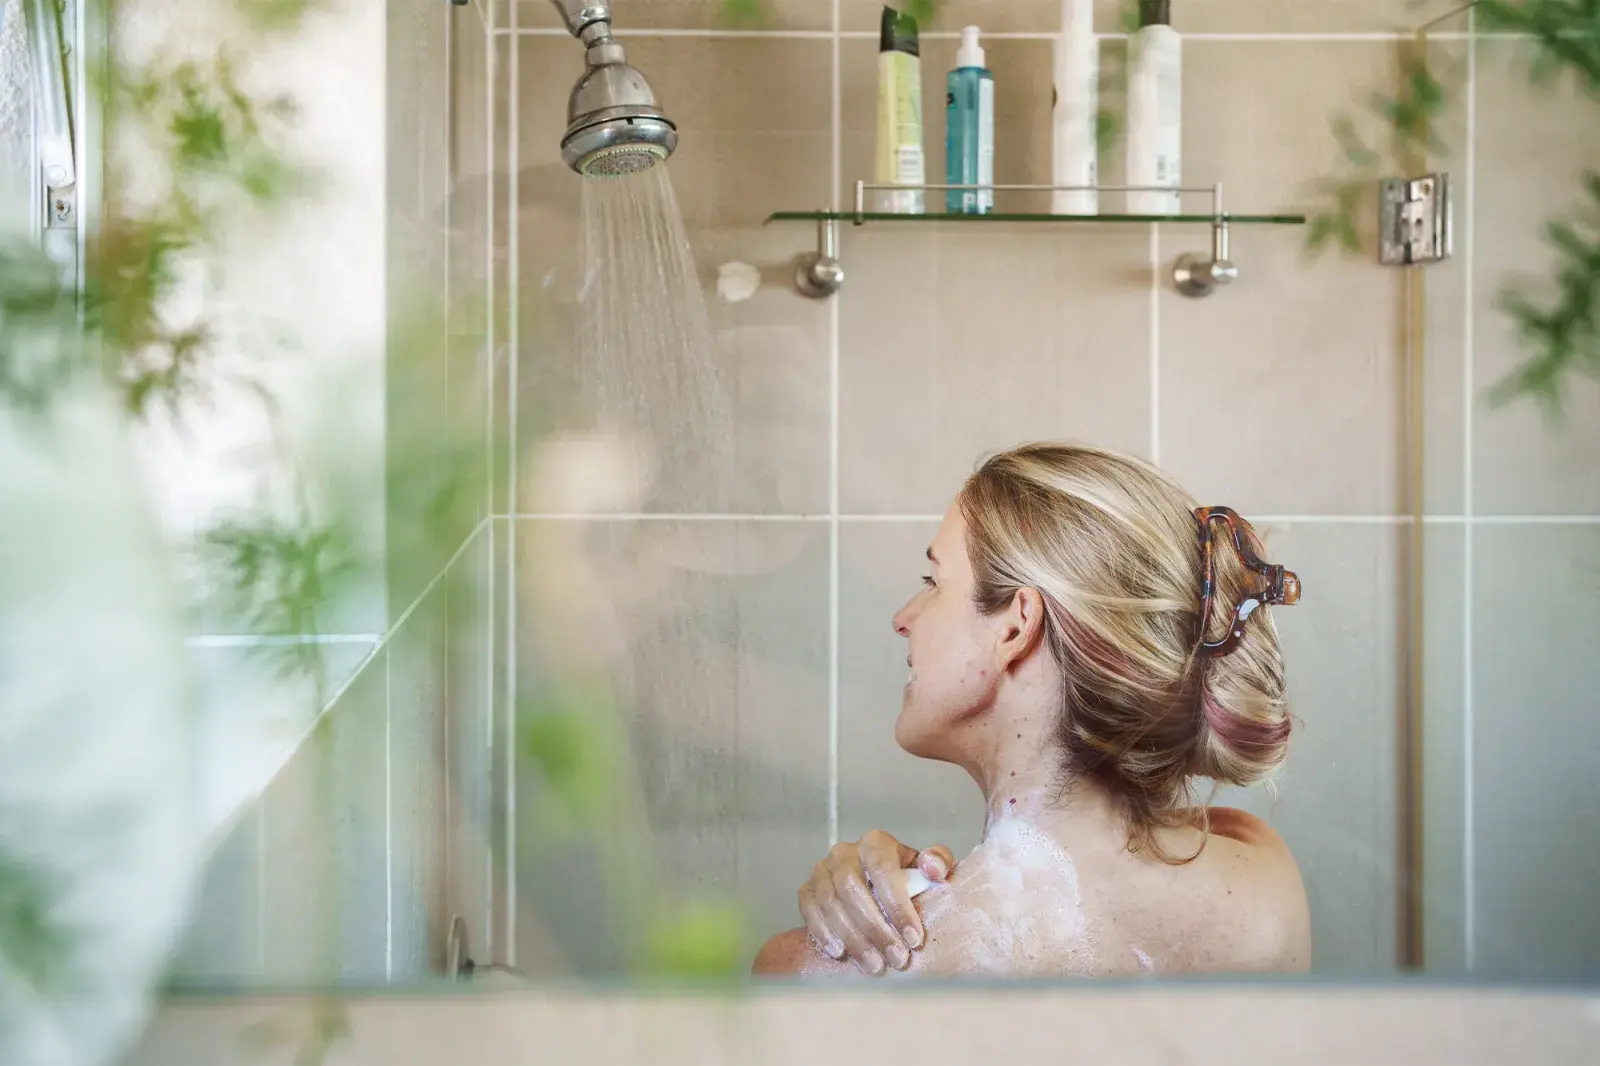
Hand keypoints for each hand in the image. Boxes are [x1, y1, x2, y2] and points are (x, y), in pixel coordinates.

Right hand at [797, 829, 955, 975]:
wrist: (879, 886)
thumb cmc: (907, 878)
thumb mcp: (929, 867)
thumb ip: (939, 862)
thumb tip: (933, 869)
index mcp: (875, 843)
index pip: (882, 869)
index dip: (897, 906)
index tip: (914, 938)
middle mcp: (844, 852)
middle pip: (852, 888)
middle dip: (875, 928)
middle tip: (896, 958)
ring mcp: (822, 870)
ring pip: (830, 902)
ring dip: (853, 937)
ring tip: (875, 965)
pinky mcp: (807, 889)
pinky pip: (808, 909)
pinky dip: (823, 932)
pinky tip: (841, 952)